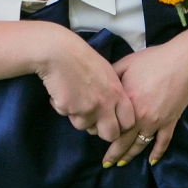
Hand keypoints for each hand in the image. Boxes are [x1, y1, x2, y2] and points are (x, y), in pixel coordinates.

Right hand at [32, 23, 135, 142]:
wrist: (59, 52)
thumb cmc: (82, 58)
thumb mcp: (107, 73)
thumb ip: (114, 93)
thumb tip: (113, 109)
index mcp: (117, 93)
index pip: (128, 123)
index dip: (120, 125)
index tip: (112, 120)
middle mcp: (105, 104)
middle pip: (110, 135)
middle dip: (101, 131)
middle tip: (93, 119)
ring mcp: (87, 109)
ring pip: (85, 127)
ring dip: (79, 118)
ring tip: (74, 99)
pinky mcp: (69, 110)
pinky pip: (67, 116)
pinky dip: (63, 108)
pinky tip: (62, 94)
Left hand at [101, 38, 187, 165]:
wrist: (182, 61)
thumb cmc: (152, 60)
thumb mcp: (126, 63)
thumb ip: (111, 76)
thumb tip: (99, 84)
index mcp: (126, 103)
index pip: (110, 124)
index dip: (101, 132)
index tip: (96, 137)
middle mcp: (139, 116)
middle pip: (123, 141)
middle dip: (113, 154)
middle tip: (106, 164)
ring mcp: (156, 121)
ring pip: (140, 144)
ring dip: (130, 156)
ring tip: (121, 164)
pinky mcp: (170, 122)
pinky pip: (163, 142)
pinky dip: (157, 153)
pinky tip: (152, 162)